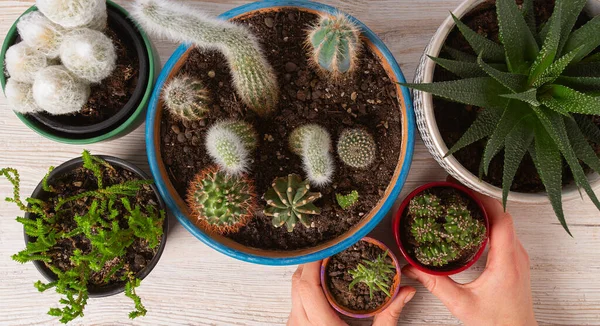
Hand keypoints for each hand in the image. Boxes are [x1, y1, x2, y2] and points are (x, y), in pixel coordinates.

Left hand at [288, 261, 415, 325]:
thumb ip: (389, 315)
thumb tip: (407, 290)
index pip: (307, 286)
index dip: (314, 262)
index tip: (329, 247)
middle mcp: (300, 324)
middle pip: (298, 282)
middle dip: (313, 262)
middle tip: (332, 250)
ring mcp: (294, 325)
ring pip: (293, 289)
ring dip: (308, 274)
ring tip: (328, 262)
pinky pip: (295, 299)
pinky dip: (306, 287)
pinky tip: (321, 282)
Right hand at [402, 180, 536, 325]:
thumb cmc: (497, 323)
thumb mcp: (461, 303)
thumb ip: (436, 284)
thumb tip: (413, 269)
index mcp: (506, 262)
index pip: (501, 219)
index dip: (484, 200)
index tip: (465, 190)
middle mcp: (517, 256)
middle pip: (503, 215)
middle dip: (481, 199)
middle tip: (458, 191)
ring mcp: (519, 258)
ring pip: (506, 223)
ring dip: (487, 210)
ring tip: (464, 203)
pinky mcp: (517, 261)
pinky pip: (506, 232)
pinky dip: (491, 222)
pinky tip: (475, 223)